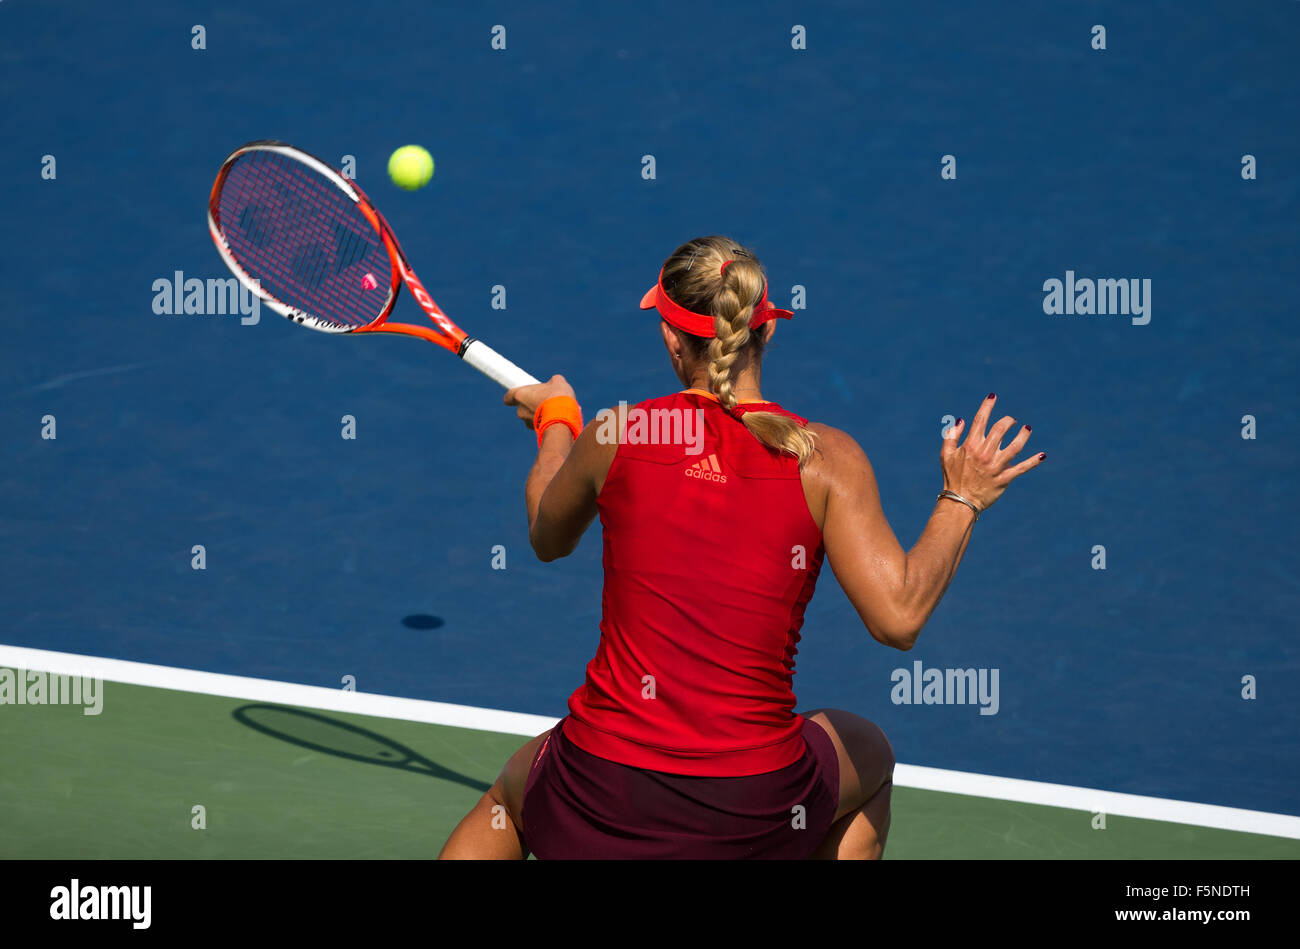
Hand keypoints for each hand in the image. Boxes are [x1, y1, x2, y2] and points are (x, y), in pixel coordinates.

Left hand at [504, 374, 576, 428]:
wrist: (563, 419)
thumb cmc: (557, 398)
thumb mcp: (558, 383)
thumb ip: (553, 382)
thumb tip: (555, 382)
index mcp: (520, 395)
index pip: (508, 397)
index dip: (513, 396)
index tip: (521, 395)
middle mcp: (520, 411)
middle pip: (522, 407)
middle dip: (532, 405)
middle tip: (544, 400)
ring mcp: (527, 423)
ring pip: (531, 418)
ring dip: (539, 415)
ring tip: (554, 411)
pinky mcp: (536, 432)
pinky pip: (539, 427)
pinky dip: (545, 423)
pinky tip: (557, 419)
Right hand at [940, 393, 1043, 511]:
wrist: (959, 501)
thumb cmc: (952, 477)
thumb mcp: (945, 455)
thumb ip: (951, 436)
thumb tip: (961, 420)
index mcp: (970, 445)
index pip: (981, 420)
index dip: (987, 405)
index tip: (993, 396)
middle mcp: (985, 453)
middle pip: (1001, 429)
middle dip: (1008, 421)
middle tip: (1011, 420)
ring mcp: (996, 466)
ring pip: (1015, 446)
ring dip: (1024, 435)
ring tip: (1027, 429)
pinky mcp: (1005, 478)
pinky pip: (1022, 468)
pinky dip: (1033, 461)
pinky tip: (1042, 455)